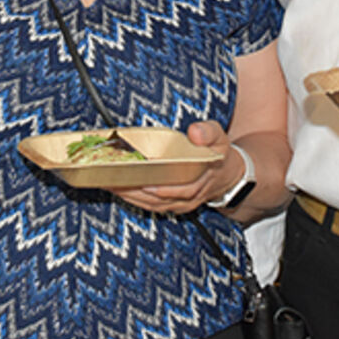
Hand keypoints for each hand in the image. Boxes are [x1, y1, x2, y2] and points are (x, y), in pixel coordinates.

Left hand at [110, 121, 231, 213]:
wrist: (227, 175)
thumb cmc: (219, 153)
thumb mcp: (219, 137)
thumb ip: (208, 132)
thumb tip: (195, 132)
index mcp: (202, 177)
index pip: (180, 186)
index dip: (160, 184)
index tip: (140, 176)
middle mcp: (191, 195)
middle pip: (159, 197)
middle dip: (136, 189)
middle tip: (114, 179)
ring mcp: (182, 203)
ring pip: (153, 204)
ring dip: (131, 196)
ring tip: (110, 185)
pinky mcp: (174, 206)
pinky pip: (152, 207)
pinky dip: (135, 200)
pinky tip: (120, 191)